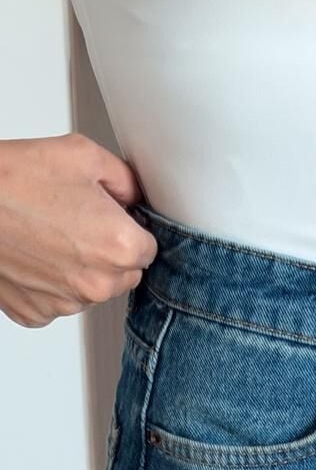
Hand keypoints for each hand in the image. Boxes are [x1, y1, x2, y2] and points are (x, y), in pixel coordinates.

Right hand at [0, 134, 157, 328]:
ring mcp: (65, 303)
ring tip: (47, 234)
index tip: (109, 218)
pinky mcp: (36, 313)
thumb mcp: (82, 156)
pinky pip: (57, 301)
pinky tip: (33, 254)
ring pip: (90, 290)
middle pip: (123, 274)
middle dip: (108, 251)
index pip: (149, 249)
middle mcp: (96, 283)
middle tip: (74, 221)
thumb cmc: (12, 180)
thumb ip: (126, 180)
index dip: (129, 229)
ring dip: (78, 269)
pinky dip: (49, 283)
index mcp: (119, 246)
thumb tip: (136, 197)